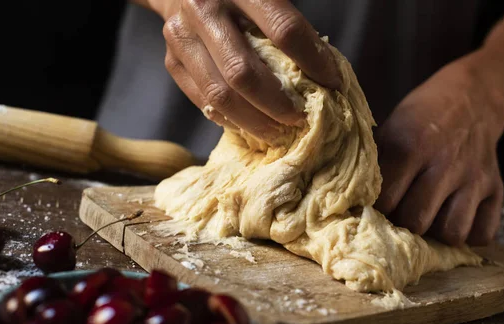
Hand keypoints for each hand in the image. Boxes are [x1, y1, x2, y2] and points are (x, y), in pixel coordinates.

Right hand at [148, 0, 341, 141]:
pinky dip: (231, 119)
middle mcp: (205, 9)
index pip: (284, 30)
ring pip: (220, 95)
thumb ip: (286, 25)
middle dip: (277, 105)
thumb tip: (322, 74)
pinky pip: (204, 102)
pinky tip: (250, 124)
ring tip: (277, 131)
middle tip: (299, 119)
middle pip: (244, 73)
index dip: (313, 62)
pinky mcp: (171, 61)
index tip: (333, 84)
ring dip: (254, 121)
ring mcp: (182, 36)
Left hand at [374, 61, 503, 245]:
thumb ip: (376, 165)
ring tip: (428, 219)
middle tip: (400, 215)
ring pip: (452, 232)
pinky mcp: (496, 188)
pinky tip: (455, 219)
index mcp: (412, 147)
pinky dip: (469, 234)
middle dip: (403, 224)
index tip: (373, 207)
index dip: (375, 209)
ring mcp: (473, 178)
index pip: (386, 200)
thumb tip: (354, 203)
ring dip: (436, 233)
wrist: (471, 96)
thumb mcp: (390, 129)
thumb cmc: (419, 118)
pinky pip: (484, 232)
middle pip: (417, 221)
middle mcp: (445, 164)